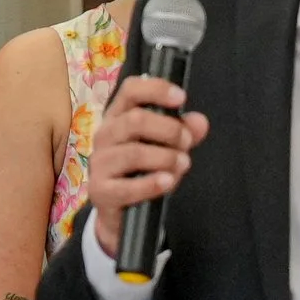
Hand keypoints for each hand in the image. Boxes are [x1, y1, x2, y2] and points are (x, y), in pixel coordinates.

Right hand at [86, 73, 208, 261]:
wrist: (121, 210)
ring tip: (183, 164)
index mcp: (118, 116)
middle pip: (135, 120)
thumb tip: (200, 122)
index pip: (130, 90)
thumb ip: (183, 132)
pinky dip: (152, 184)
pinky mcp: (100, 191)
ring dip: (166, 158)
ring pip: (134, 153)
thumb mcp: (166, 147)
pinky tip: (168, 181)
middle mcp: (104, 135)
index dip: (156, 89)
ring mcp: (99, 163)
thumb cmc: (143, 169)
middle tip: (187, 143)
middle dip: (169, 130)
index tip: (182, 98)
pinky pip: (127, 187)